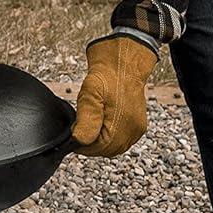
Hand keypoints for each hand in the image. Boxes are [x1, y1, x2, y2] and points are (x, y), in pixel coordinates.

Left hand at [72, 35, 157, 156]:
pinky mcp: (138, 127)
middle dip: (90, 142)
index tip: (75, 129)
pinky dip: (109, 136)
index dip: (81, 143)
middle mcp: (132, 132)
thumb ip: (86, 120)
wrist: (124, 62)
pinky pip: (120, 140)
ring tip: (92, 120)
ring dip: (99, 139)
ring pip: (112, 147)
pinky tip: (102, 123)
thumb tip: (79, 141)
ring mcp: (136, 130)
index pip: (95, 150)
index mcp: (121, 126)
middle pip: (104, 151)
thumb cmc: (107, 75)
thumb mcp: (90, 94)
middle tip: (82, 123)